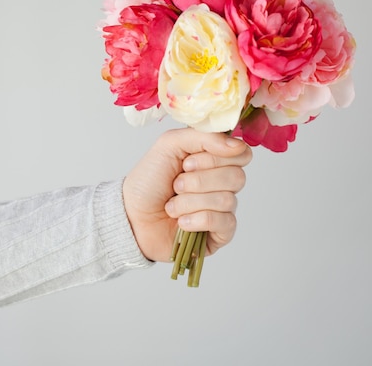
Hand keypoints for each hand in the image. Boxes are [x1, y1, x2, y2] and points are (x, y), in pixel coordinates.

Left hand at [123, 128, 251, 261]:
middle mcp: (222, 184)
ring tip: (171, 206)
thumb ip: (204, 136)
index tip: (188, 162)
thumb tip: (237, 146)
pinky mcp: (219, 234)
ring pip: (228, 200)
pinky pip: (226, 223)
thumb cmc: (148, 180)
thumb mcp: (169, 144)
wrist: (130, 216)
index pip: (241, 155)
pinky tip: (181, 223)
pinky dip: (199, 220)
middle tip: (176, 184)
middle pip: (237, 177)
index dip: (216, 158)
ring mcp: (222, 210)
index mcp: (215, 160)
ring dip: (191, 202)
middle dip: (200, 181)